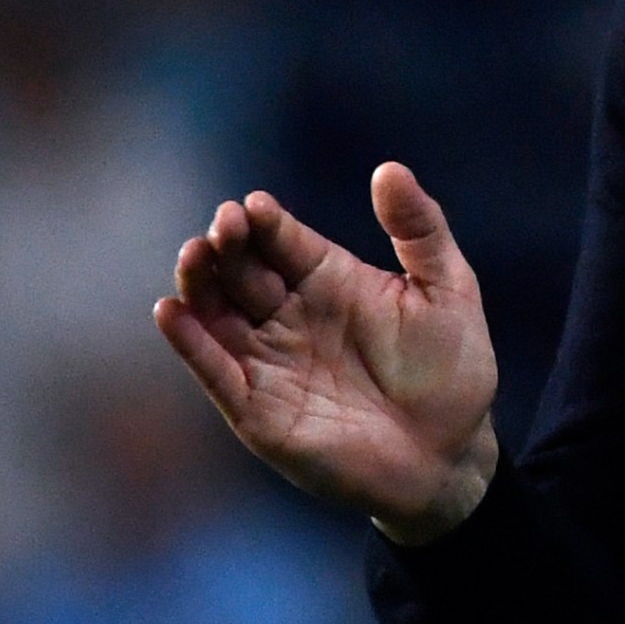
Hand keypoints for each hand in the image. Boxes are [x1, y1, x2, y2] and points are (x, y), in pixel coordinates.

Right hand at [152, 162, 499, 544]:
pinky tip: (172, 312)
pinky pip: (214, 370)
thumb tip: (390, 169)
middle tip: (223, 226)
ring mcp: (269, 359)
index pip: (283, 239)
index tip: (254, 206)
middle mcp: (290, 313)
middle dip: (227, 244)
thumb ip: (421, 229)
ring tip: (194, 256)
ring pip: (217, 313)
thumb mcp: (448, 289)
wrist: (450, 454)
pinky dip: (190, 343)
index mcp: (329, 278)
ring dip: (199, 283)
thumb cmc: (452, 369)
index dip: (265, 221)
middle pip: (242, 269)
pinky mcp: (256, 408)